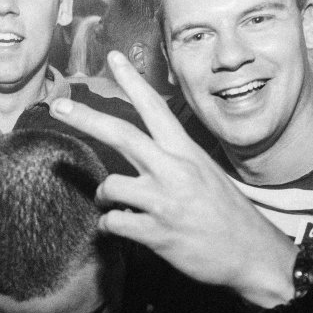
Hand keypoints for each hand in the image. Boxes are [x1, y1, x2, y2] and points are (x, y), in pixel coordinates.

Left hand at [50, 51, 296, 307]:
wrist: (254, 255)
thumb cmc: (228, 215)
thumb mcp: (207, 174)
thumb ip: (174, 162)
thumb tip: (142, 156)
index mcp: (186, 152)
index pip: (155, 107)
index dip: (132, 80)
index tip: (112, 57)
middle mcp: (174, 170)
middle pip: (121, 134)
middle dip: (85, 118)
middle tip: (58, 107)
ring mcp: (164, 202)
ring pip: (109, 186)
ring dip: (104, 197)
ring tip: (113, 205)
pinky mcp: (157, 233)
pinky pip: (114, 224)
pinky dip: (111, 226)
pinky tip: (122, 230)